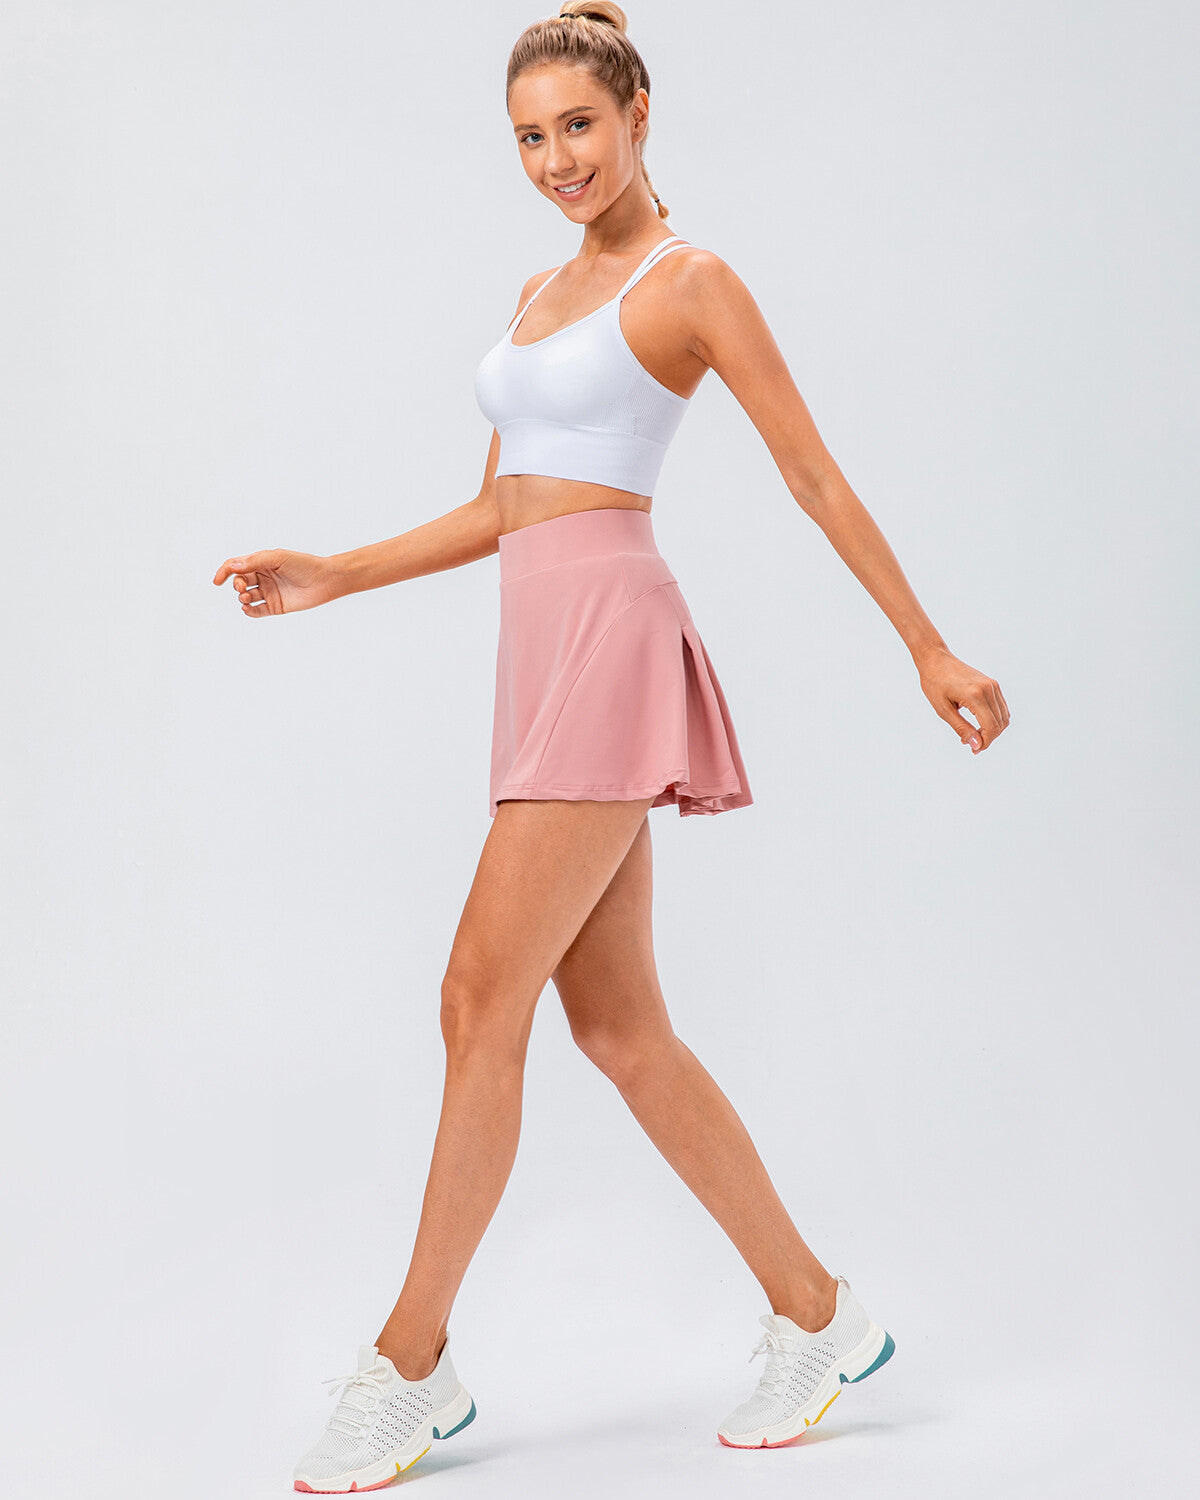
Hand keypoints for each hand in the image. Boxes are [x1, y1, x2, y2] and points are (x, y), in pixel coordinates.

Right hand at [211, 549, 338, 615]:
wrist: (324, 580)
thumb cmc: (303, 564)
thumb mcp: (277, 558)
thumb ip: (254, 561)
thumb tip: (233, 567)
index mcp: (261, 562)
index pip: (237, 566)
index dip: (224, 572)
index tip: (217, 581)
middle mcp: (263, 577)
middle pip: (240, 581)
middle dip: (236, 585)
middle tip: (242, 587)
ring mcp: (268, 592)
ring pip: (246, 597)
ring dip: (242, 598)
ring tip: (247, 597)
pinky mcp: (275, 606)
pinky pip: (256, 611)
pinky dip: (249, 611)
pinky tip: (248, 609)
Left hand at [915, 645, 1009, 753]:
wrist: (936, 660)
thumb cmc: (935, 683)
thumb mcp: (943, 710)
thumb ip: (961, 728)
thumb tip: (976, 745)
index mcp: (975, 695)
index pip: (991, 726)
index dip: (985, 742)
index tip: (973, 750)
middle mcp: (988, 689)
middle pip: (1000, 723)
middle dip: (988, 738)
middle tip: (972, 745)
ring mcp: (992, 685)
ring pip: (1003, 716)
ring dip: (992, 730)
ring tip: (973, 735)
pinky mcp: (992, 684)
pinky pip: (1000, 708)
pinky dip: (994, 719)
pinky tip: (978, 724)